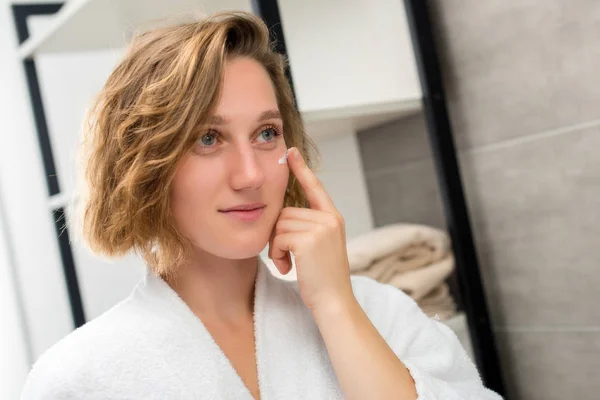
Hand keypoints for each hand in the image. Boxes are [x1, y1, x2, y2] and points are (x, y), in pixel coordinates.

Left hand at [268, 147, 354, 312]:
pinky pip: (278, 238)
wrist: (334, 303)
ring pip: (279, 224)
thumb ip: (308, 227)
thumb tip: (282, 214)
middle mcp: (330, 218)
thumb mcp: (320, 246)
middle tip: (287, 257)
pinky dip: (276, 254)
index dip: (301, 168)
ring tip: (289, 264)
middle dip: (279, 235)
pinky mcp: (308, 240)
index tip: (290, 151)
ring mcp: (321, 228)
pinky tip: (288, 268)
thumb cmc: (323, 278)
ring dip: (276, 247)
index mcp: (333, 217)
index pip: (315, 186)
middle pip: (286, 211)